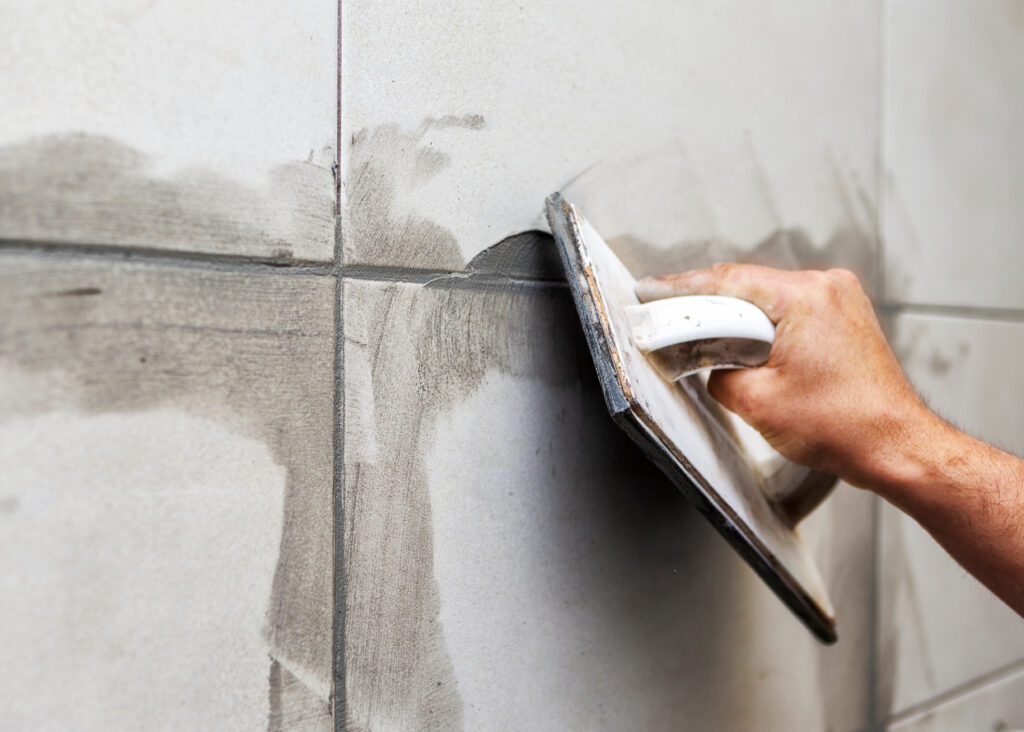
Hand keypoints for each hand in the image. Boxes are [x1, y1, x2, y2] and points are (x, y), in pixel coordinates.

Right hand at [635, 264, 934, 489]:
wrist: (896, 446)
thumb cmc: (847, 427)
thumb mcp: (758, 403)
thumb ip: (718, 374)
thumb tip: (706, 363)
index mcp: (806, 298)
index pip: (727, 281)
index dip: (681, 289)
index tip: (653, 291)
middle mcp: (827, 288)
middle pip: (747, 286)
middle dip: (708, 307)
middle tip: (669, 321)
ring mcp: (840, 300)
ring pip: (767, 299)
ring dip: (736, 320)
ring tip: (707, 343)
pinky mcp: (843, 317)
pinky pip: (789, 311)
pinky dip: (763, 327)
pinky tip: (745, 349)